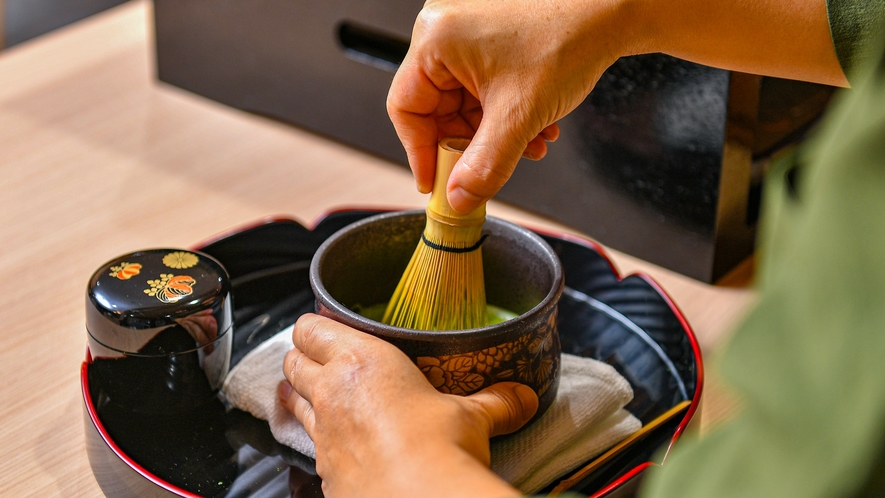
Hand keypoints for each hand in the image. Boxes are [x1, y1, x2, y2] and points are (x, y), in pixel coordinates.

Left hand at [279, 313, 538, 497]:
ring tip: (314, 392)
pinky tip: (335, 441)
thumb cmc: (438, 447)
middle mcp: (333, 392)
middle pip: (293, 360)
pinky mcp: (322, 471)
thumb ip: (494, 402)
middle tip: (320, 357)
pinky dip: (316, 436)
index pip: (312, 328)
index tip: (324, 325)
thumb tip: (522, 397)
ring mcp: (323, 434)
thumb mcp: (471, 416)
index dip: (314, 325)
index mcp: (361, 361)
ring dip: (299, 393)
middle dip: (302, 356)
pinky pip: (307, 443)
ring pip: (292, 400)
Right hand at [387, 0, 633, 212]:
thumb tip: (459, 198)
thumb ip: (484, 166)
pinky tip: (534, 126)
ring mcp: (467, 33)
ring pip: (464, 103)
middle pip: (436, 109)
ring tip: (528, 144)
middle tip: (490, 167)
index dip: (419, 152)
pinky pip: (482, 89)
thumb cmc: (567, 38)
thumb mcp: (518, 116)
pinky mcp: (489, 39)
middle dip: (471, 144)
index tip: (436, 182)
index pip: (405, 108)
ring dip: (494, 133)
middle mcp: (444, 31)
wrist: (610, 13)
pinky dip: (505, 114)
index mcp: (435, 39)